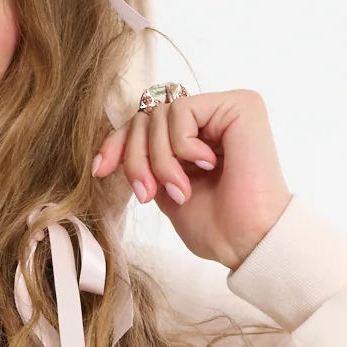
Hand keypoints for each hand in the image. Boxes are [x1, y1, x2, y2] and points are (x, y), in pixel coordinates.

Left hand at [91, 86, 291, 270]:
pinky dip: (182, 146)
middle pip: (146, 117)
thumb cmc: (216, 226)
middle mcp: (212, 117)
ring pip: (159, 114)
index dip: (117, 143)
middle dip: (136, 158)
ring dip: (160, 160)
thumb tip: (114, 142)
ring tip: (181, 190)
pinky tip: (208, 165)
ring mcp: (225, 108)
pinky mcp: (239, 105)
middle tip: (148, 193)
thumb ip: (147, 161)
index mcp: (197, 136)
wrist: (246, 242)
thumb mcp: (165, 190)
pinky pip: (181, 111)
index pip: (145, 124)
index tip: (100, 170)